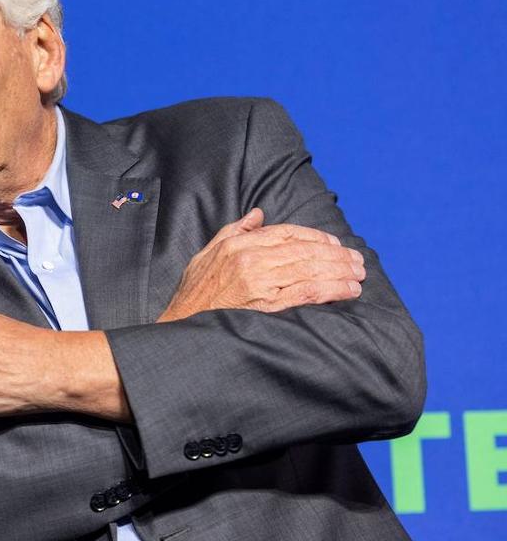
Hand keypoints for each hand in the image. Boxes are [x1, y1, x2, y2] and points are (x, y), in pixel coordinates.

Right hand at [158, 208, 365, 322]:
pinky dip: (332, 290)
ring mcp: (260, 282)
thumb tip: (258, 214)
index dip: (316, 236)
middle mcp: (251, 259)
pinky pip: (307, 292)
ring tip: (359, 275)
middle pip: (305, 250)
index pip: (287, 233)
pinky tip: (348, 290)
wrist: (181, 326)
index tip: (335, 244)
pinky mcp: (267, 306)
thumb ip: (234, 231)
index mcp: (238, 245)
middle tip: (357, 261)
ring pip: (310, 269)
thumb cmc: (194, 294)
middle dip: (336, 254)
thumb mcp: (207, 254)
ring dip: (340, 271)